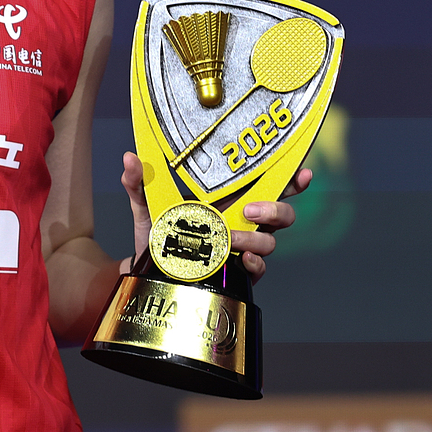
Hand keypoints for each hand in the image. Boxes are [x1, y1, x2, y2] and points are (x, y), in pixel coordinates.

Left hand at [117, 155, 312, 281]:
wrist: (146, 271)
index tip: (302, 171)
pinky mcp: (238, 274)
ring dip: (255, 239)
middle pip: (282, 214)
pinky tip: (241, 261)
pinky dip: (254, 264)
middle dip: (276, 209)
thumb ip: (138, 182)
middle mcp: (243, 223)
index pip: (268, 185)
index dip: (291, 178)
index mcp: (229, 200)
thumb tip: (129, 158)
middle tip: (250, 210)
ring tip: (232, 238)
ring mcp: (243, 249)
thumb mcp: (145, 204)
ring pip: (271, 242)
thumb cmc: (155, 232)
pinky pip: (258, 270)